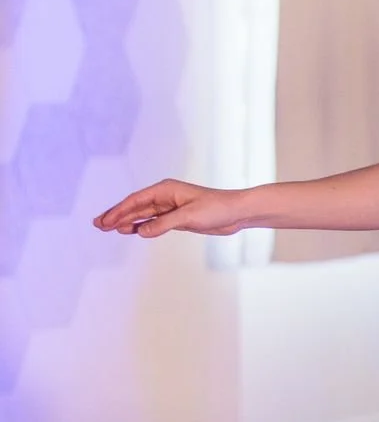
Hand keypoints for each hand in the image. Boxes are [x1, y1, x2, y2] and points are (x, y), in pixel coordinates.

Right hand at [95, 179, 245, 236]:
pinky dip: (142, 226)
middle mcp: (166, 197)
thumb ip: (163, 224)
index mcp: (165, 190)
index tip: (104, 221)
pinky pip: (154, 222)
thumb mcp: (188, 217)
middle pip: (135, 206)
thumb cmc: (216, 208)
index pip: (135, 201)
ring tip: (108, 228)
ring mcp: (171, 207)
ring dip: (126, 221)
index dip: (118, 211)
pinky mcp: (178, 218)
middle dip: (116, 215)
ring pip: (143, 214)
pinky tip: (131, 231)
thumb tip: (140, 231)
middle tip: (98, 224)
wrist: (237, 212)